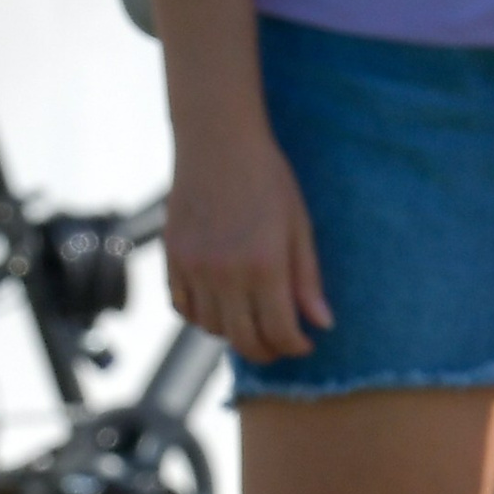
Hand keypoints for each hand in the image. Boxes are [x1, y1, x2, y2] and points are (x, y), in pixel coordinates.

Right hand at [163, 125, 330, 365]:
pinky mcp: (171, 259)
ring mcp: (193, 268)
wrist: (217, 142)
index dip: (295, 346)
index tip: (305, 343)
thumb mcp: (299, 226)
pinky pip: (183, 308)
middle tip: (282, 344)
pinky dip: (202, 317)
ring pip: (211, 329)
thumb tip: (322, 324)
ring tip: (254, 322)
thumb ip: (307, 279)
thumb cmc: (268, 179)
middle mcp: (224, 273)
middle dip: (268, 351)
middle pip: (243, 340)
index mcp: (264, 265)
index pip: (279, 331)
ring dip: (235, 334)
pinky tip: (221, 307)